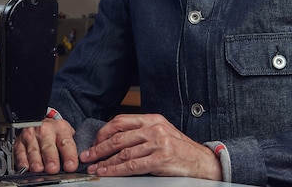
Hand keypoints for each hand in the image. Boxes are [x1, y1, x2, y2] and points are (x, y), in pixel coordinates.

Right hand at [13, 118, 78, 173]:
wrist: (39, 120)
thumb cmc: (55, 132)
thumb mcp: (67, 134)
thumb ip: (72, 148)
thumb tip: (81, 164)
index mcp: (60, 129)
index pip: (66, 143)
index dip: (69, 155)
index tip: (71, 166)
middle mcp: (44, 130)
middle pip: (48, 147)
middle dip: (51, 158)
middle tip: (53, 168)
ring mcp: (31, 135)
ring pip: (33, 150)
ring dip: (36, 160)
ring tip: (39, 169)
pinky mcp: (19, 142)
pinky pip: (20, 152)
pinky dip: (22, 160)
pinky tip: (25, 167)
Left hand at [80, 114, 221, 179]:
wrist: (204, 162)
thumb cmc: (180, 149)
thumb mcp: (161, 133)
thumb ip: (142, 132)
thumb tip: (115, 139)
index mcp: (152, 119)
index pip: (120, 121)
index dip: (104, 132)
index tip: (94, 141)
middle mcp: (154, 128)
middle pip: (118, 137)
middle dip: (99, 148)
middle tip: (87, 155)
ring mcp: (158, 143)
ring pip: (123, 153)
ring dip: (105, 162)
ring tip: (94, 168)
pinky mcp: (161, 158)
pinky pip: (132, 165)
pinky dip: (117, 170)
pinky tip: (108, 173)